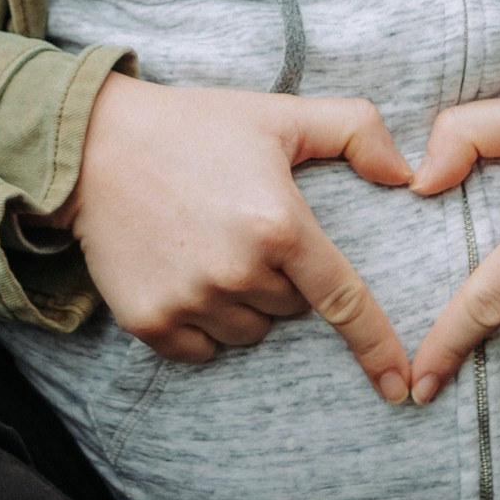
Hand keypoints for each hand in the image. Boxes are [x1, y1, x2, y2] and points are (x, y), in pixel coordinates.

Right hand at [67, 74, 414, 400]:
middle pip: (290, 309)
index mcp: (278, 224)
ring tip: (210, 247)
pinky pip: (201, 350)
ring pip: (248, 332)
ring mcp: (190, 300)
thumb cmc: (193, 127)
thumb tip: (406, 173)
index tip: (400, 386)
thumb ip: (354, 129)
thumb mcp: (278, 113)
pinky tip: (184, 276)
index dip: (376, 346)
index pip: (343, 300)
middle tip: (242, 228)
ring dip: (242, 304)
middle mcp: (237, 271)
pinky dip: (202, 325)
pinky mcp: (149, 322)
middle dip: (281, 280)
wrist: (93, 147)